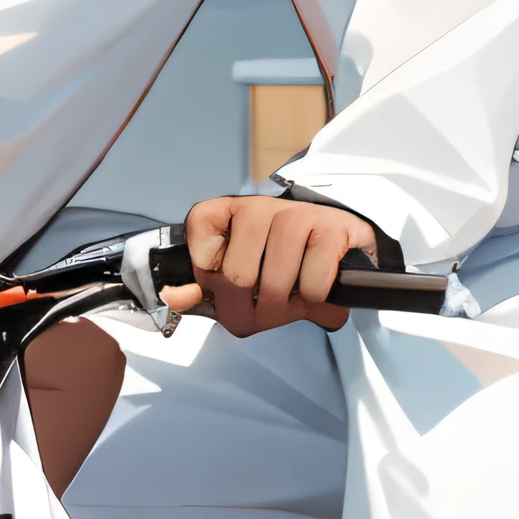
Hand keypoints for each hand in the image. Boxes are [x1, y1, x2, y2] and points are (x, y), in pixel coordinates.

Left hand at [166, 194, 376, 334]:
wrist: (343, 246)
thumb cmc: (287, 263)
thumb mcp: (240, 276)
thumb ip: (203, 289)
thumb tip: (175, 297)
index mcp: (229, 213)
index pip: (200, 251)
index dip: (214, 283)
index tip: (232, 285)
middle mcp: (260, 207)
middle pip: (236, 278)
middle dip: (252, 311)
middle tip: (267, 309)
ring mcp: (297, 214)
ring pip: (275, 284)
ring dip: (286, 309)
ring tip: (294, 300)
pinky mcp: (333, 228)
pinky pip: (313, 284)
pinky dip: (316, 301)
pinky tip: (318, 288)